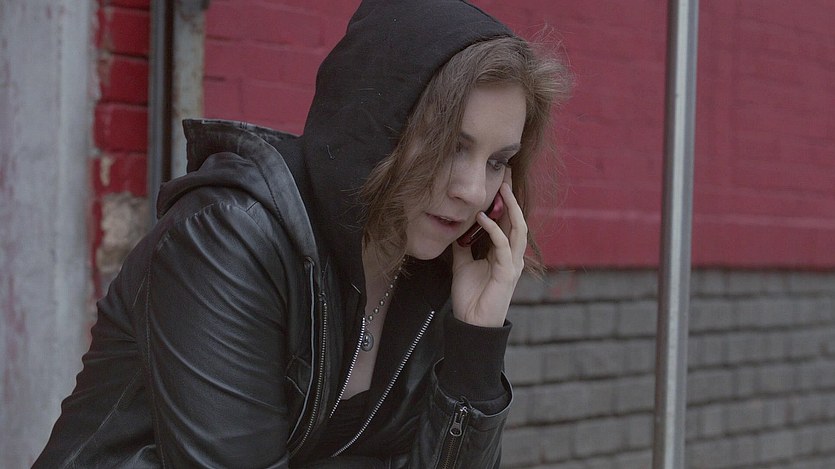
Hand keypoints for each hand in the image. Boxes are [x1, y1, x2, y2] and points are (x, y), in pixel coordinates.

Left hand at [450, 172, 526, 326]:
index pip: (509, 222)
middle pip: (518, 220)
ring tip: (502, 189)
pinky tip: (482, 218)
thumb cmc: (471, 297)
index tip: (500, 181)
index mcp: (505, 253)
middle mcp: (513, 256)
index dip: (506, 202)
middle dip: (513, 198)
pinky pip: (503, 246)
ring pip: (518, 229)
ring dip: (511, 208)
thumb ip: (464, 247)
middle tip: (506, 175)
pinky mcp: (507, 273)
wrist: (471, 324)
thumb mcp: (462, 265)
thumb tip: (457, 229)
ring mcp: (513, 264)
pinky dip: (494, 230)